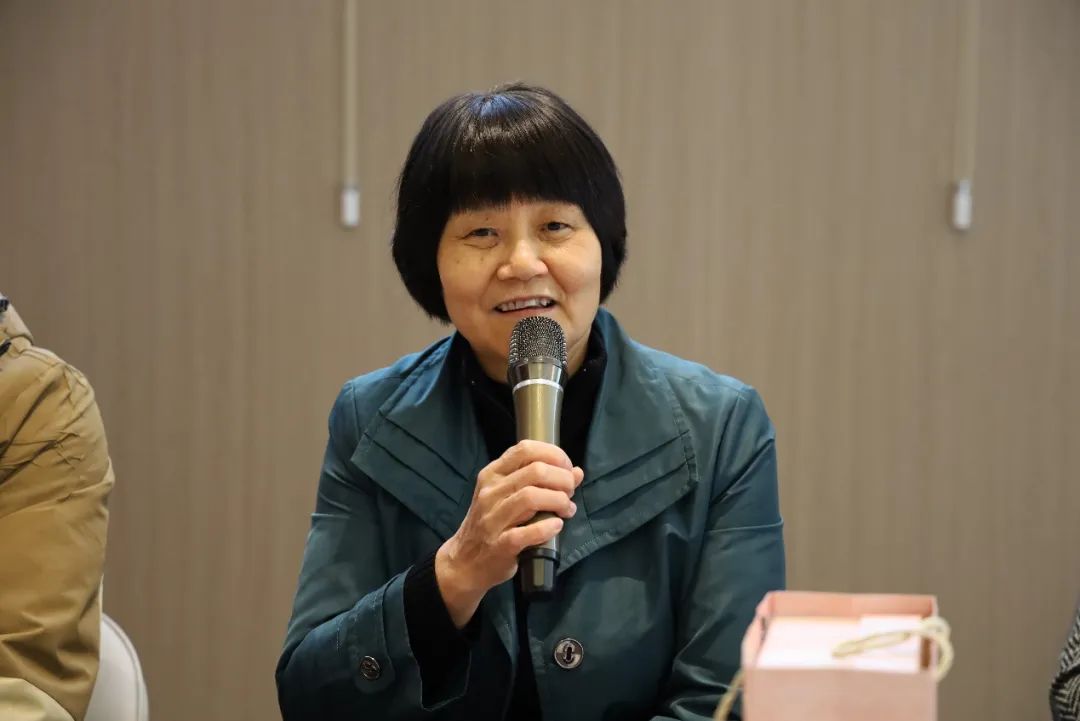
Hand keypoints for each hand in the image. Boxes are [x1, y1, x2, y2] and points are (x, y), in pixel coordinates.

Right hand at [435, 440, 583, 627]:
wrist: (464, 561)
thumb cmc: (491, 524)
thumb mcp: (508, 497)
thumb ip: (539, 481)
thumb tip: (576, 472)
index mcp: (492, 474)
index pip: (525, 449)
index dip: (554, 455)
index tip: (567, 469)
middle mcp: (490, 492)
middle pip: (535, 471)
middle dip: (562, 480)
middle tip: (569, 493)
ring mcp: (492, 518)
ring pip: (531, 497)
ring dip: (558, 501)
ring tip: (566, 509)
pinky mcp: (499, 545)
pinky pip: (527, 532)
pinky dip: (548, 528)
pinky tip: (556, 526)